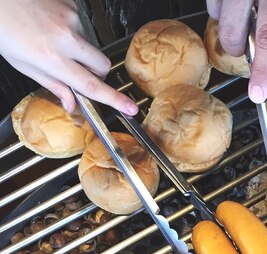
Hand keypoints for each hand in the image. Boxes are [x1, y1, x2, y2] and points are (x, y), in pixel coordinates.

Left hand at [0, 0, 137, 114]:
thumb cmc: (2, 26)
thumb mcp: (22, 64)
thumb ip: (52, 84)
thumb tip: (72, 102)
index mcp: (52, 58)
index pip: (92, 86)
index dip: (114, 99)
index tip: (131, 108)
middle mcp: (66, 38)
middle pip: (102, 65)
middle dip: (96, 72)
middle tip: (77, 70)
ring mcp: (71, 19)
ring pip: (91, 45)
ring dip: (79, 48)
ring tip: (52, 39)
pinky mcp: (72, 5)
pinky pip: (81, 26)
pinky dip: (70, 29)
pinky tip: (51, 24)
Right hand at [207, 0, 266, 102]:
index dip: (263, 68)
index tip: (259, 92)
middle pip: (232, 36)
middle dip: (237, 47)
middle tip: (249, 38)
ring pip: (216, 19)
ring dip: (228, 23)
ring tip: (243, 9)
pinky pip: (211, 6)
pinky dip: (222, 9)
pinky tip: (235, 1)